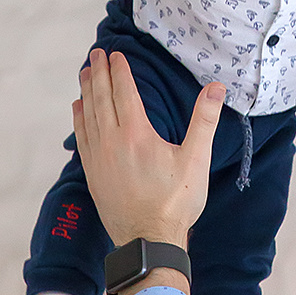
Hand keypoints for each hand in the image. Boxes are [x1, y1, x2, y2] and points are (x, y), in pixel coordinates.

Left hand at [72, 49, 224, 246]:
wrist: (149, 241)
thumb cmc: (176, 203)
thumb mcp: (196, 160)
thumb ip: (205, 121)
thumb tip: (216, 88)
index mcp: (137, 134)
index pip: (124, 91)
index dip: (120, 70)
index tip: (116, 54)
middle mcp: (112, 141)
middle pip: (101, 98)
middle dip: (99, 72)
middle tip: (96, 53)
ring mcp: (99, 158)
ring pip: (88, 115)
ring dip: (86, 91)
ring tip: (85, 72)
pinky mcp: (92, 173)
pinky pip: (81, 137)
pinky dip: (79, 118)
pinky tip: (79, 108)